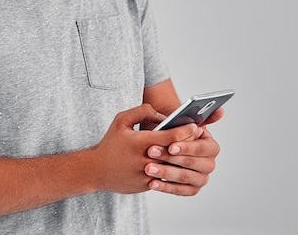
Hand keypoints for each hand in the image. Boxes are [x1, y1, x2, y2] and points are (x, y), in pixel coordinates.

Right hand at [90, 104, 206, 194]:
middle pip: (175, 154)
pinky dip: (174, 171)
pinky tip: (181, 164)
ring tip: (193, 152)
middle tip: (201, 138)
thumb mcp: (121, 120)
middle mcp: (145, 160)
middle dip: (189, 145)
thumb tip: (162, 116)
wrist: (97, 170)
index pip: (170, 137)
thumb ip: (142, 111)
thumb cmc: (111, 143)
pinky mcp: (147, 186)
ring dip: (184, 160)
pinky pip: (166, 179)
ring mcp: (147, 175)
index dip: (185, 132)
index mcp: (141, 142)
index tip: (195, 127)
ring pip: (173, 168)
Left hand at [145, 122, 220, 195]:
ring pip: (184, 178)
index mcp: (211, 147)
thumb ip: (204, 117)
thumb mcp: (186, 122)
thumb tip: (221, 110)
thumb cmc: (176, 131)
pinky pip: (179, 191)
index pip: (202, 148)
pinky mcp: (191, 189)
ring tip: (149, 168)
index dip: (187, 148)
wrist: (166, 143)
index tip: (171, 146)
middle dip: (171, 159)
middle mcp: (209, 164)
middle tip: (152, 153)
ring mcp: (201, 178)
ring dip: (165, 173)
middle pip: (192, 164)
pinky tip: (152, 183)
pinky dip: (165, 187)